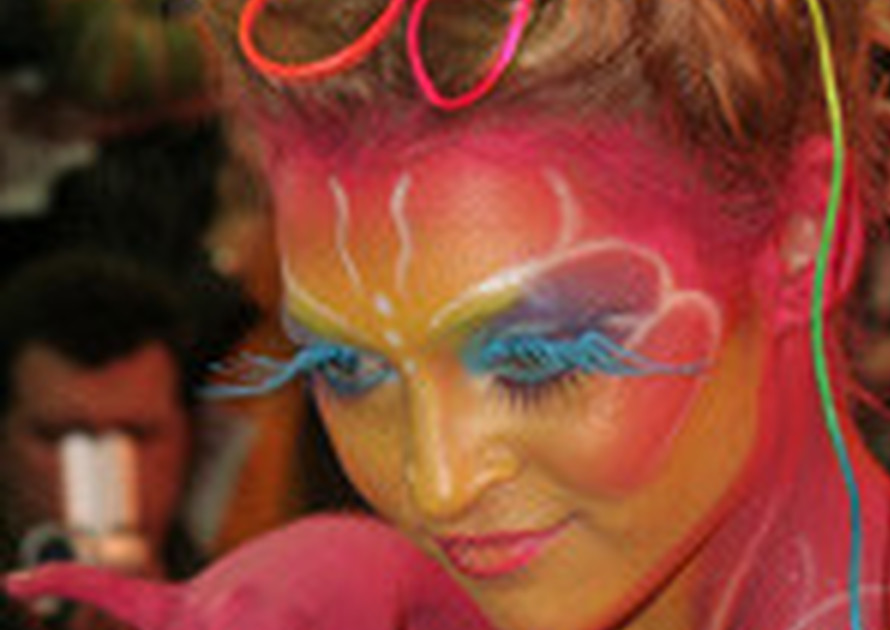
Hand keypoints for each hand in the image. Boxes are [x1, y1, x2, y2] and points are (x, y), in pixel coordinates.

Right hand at [4, 515, 484, 629]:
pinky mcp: (185, 608)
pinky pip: (123, 599)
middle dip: (258, 629)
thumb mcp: (416, 618)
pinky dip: (72, 590)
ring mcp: (207, 610)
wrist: (354, 548)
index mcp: (300, 620)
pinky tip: (17, 586)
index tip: (325, 621)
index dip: (310, 629)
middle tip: (294, 614)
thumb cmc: (386, 591)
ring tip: (275, 616)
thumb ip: (430, 625)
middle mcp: (240, 613)